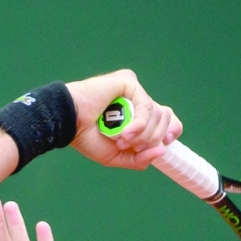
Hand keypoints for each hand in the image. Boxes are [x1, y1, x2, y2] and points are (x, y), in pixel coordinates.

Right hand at [66, 69, 182, 169]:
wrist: (69, 124)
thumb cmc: (86, 138)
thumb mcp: (116, 157)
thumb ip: (139, 158)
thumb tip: (162, 151)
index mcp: (137, 116)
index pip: (167, 120)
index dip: (171, 131)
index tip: (165, 144)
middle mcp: (138, 101)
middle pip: (166, 119)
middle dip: (151, 139)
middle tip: (127, 145)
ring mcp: (134, 91)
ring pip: (157, 115)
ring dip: (141, 135)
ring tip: (120, 139)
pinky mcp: (128, 82)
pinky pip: (147, 106)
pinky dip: (138, 125)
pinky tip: (124, 134)